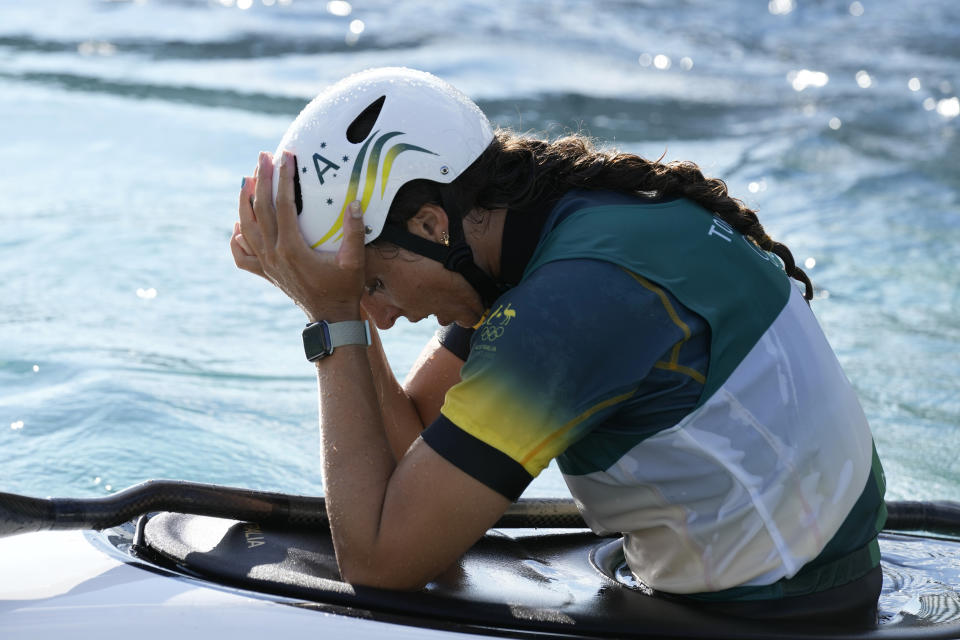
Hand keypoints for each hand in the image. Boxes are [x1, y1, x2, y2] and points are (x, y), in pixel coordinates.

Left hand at [235, 150, 366, 321]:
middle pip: (260, 210)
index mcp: (292, 248)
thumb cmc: (344, 289)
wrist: (332, 317)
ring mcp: (267, 265)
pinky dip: (237, 239)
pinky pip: (242, 255)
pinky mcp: (266, 274)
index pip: (283, 204)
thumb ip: (354, 232)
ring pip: (246, 228)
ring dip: (244, 202)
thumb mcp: (354, 260)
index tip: (286, 157)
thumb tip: (353, 204)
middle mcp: (273, 254)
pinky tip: (238, 226)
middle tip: (263, 156)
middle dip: (261, 179)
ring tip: (247, 180)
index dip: (284, 178)